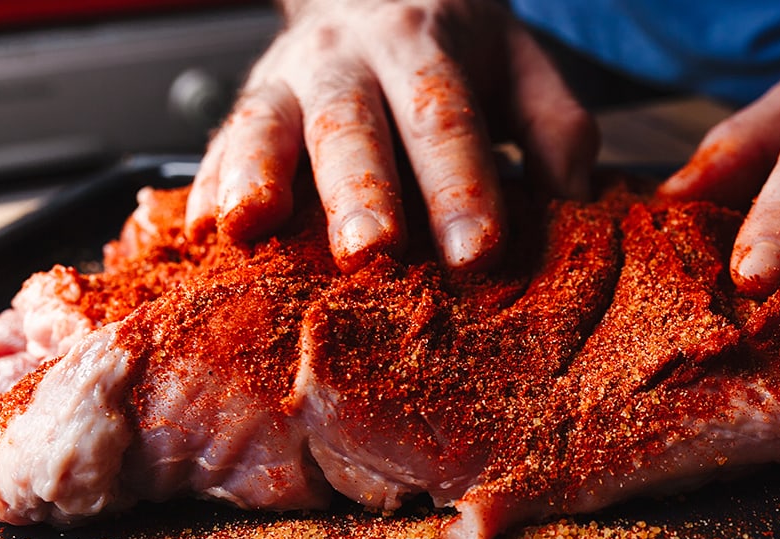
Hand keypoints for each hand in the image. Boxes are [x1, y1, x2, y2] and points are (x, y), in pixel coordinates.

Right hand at [185, 0, 597, 271]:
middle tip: (372, 251)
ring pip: (268, 123)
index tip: (477, 252)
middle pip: (352, 123)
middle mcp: (350, 59)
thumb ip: (556, 128)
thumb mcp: (521, 67)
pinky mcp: (249, 105)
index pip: (446, 118)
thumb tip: (575, 203)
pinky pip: (222, 142)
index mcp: (426, 46)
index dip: (462, 186)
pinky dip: (209, 184)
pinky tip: (203, 230)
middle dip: (360, 189)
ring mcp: (289, 79)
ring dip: (258, 177)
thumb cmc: (454, 48)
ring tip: (251, 229)